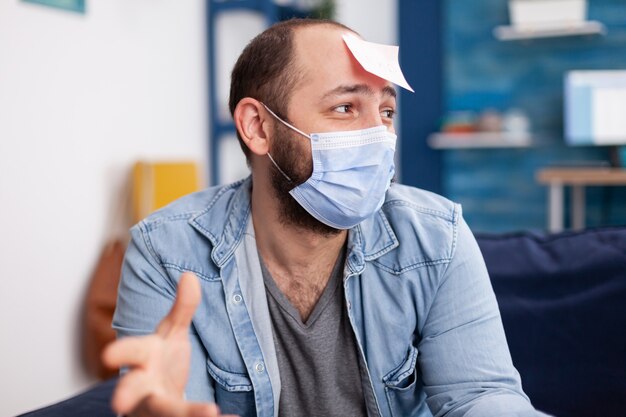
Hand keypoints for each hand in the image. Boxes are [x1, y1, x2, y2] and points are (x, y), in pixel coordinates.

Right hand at [103, 272, 236, 416]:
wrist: (160, 396)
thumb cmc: (162, 361)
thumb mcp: (172, 333)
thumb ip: (182, 308)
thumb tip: (189, 275)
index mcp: (145, 357)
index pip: (132, 351)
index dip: (120, 352)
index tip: (108, 356)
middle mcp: (144, 385)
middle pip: (133, 389)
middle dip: (127, 394)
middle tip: (119, 404)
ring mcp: (156, 406)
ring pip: (164, 412)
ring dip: (187, 413)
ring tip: (211, 411)